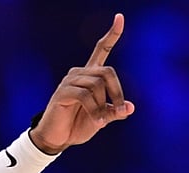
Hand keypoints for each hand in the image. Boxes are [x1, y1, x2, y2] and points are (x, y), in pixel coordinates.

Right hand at [29, 13, 135, 153]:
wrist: (58, 139)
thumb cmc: (78, 126)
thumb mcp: (102, 119)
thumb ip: (114, 111)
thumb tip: (130, 107)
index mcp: (90, 75)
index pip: (101, 49)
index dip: (112, 34)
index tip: (120, 17)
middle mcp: (79, 73)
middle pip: (107, 72)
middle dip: (117, 93)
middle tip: (119, 112)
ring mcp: (69, 81)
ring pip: (97, 85)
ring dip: (103, 106)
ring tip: (101, 121)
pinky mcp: (63, 92)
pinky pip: (85, 96)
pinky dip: (95, 110)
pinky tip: (96, 122)